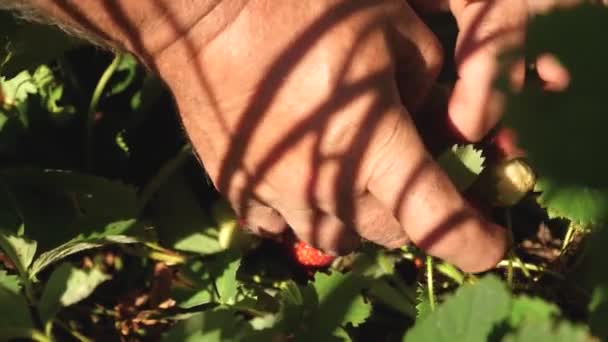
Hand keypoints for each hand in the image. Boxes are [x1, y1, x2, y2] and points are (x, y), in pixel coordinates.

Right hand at [151, 0, 508, 271]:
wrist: (207, 16)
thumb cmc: (304, 11)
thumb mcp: (393, 25)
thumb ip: (427, 79)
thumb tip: (423, 113)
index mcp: (372, 147)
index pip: (436, 220)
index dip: (473, 243)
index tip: (492, 248)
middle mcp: (325, 187)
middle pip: (387, 233)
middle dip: (411, 216)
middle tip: (415, 184)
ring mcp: (275, 195)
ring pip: (335, 238)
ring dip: (359, 219)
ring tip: (359, 182)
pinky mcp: (239, 189)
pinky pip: (280, 226)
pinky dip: (304, 213)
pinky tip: (303, 182)